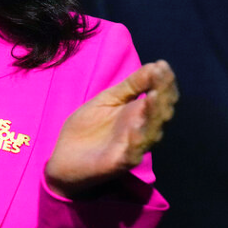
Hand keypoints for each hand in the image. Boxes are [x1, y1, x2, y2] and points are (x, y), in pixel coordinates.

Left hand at [45, 60, 177, 198]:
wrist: (63, 159)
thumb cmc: (87, 129)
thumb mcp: (109, 99)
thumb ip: (131, 85)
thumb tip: (156, 65)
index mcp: (140, 114)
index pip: (161, 97)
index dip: (164, 82)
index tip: (162, 65)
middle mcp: (142, 130)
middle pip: (161, 113)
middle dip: (163, 94)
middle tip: (161, 76)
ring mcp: (133, 147)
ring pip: (151, 132)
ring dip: (154, 114)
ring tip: (154, 95)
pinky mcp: (120, 163)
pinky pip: (133, 151)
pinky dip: (137, 139)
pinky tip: (137, 125)